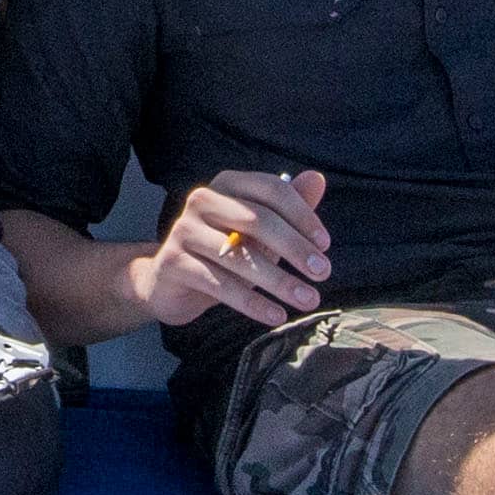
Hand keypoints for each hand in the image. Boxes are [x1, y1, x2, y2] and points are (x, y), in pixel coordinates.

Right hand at [134, 167, 332, 332]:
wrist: (169, 283)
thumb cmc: (223, 252)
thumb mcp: (259, 231)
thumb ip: (288, 207)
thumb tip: (318, 178)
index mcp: (226, 184)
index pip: (271, 189)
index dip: (302, 215)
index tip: (325, 245)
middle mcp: (202, 200)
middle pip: (258, 219)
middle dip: (295, 248)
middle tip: (323, 273)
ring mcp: (184, 230)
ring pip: (240, 256)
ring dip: (280, 281)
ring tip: (308, 299)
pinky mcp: (174, 263)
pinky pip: (220, 285)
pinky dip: (252, 302)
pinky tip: (276, 315)